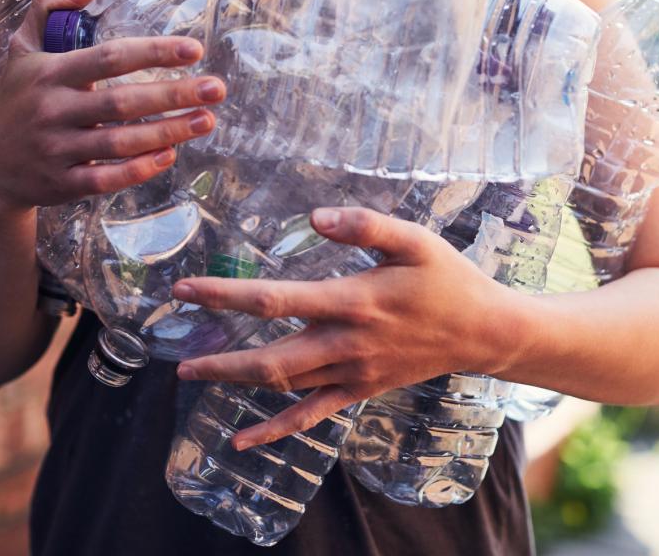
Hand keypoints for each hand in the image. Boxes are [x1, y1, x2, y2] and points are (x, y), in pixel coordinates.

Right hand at [0, 0, 226, 220]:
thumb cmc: (16, 98)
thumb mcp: (20, 47)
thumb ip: (47, 6)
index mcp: (50, 73)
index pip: (109, 58)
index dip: (153, 52)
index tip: (194, 50)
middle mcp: (53, 110)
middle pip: (122, 102)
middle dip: (173, 95)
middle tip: (217, 88)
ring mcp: (57, 149)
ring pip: (120, 142)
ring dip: (168, 132)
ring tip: (207, 120)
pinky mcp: (63, 183)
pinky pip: (106, 178)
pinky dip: (139, 169)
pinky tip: (171, 155)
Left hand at [171, 207, 524, 449]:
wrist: (482, 332)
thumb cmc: (447, 279)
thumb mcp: (415, 240)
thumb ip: (365, 225)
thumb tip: (315, 217)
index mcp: (353, 301)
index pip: (276, 300)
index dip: (226, 296)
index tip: (186, 290)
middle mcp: (346, 343)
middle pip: (270, 357)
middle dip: (219, 357)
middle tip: (176, 353)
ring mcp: (351, 373)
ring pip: (284, 385)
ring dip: (235, 383)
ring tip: (193, 376)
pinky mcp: (358, 390)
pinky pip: (310, 416)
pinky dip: (273, 430)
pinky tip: (242, 440)